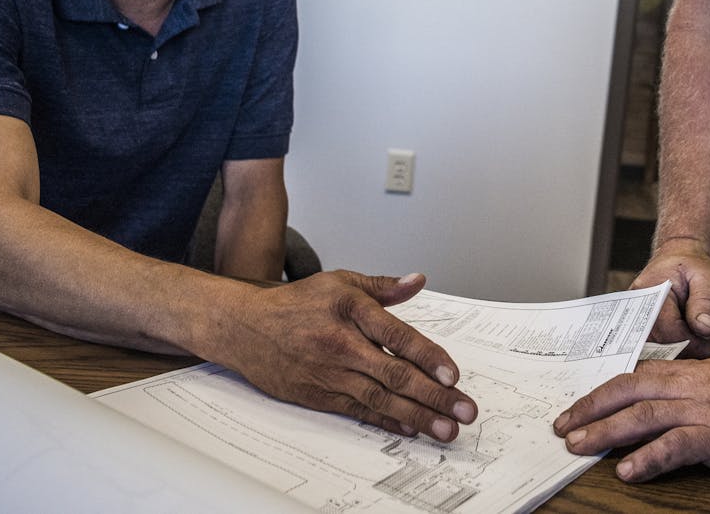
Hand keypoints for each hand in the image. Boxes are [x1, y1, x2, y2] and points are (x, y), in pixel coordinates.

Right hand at [222, 270, 476, 440]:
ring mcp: (329, 373)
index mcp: (350, 310)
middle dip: (434, 395)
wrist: (245, 327)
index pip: (397, 336)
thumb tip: (418, 281)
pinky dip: (387, 421)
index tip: (453, 374)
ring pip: (380, 399)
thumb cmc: (296, 303)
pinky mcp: (319, 395)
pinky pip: (359, 411)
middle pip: (395, 374)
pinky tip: (411, 428)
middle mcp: (341, 344)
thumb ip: (383, 286)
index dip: (428, 357)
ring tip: (445, 428)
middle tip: (464, 410)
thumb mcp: (340, 282)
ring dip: (417, 416)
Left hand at [553, 357, 709, 481]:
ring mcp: (703, 409)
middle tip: (562, 428)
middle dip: (589, 409)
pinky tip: (629, 470)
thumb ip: (688, 391)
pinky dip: (648, 457)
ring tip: (579, 446)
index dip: (599, 393)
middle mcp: (688, 387)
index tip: (573, 409)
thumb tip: (654, 406)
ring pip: (642, 416)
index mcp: (687, 373)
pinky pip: (676, 445)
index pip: (632, 377)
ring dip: (606, 431)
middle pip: (626, 391)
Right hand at [634, 238, 709, 356]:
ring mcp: (642, 325)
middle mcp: (639, 313)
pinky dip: (695, 346)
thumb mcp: (707, 277)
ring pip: (670, 353)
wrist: (679, 261)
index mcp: (650, 294)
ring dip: (702, 347)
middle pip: (668, 348)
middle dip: (703, 347)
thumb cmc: (692, 267)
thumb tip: (705, 328)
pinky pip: (670, 350)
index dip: (699, 344)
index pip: (671, 334)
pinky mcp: (652, 334)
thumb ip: (705, 301)